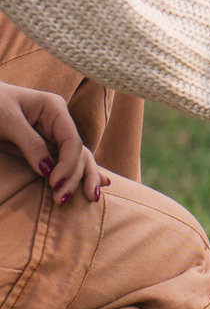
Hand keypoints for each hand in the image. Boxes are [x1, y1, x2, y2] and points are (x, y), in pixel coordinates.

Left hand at [0, 82, 109, 203]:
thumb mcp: (7, 120)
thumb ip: (30, 142)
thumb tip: (47, 170)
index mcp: (54, 109)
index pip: (72, 141)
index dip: (68, 164)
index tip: (54, 183)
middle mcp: (60, 122)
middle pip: (78, 153)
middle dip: (74, 177)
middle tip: (61, 199)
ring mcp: (55, 134)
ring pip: (78, 159)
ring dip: (81, 180)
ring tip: (87, 199)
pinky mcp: (46, 145)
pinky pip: (67, 161)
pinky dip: (82, 173)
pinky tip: (101, 182)